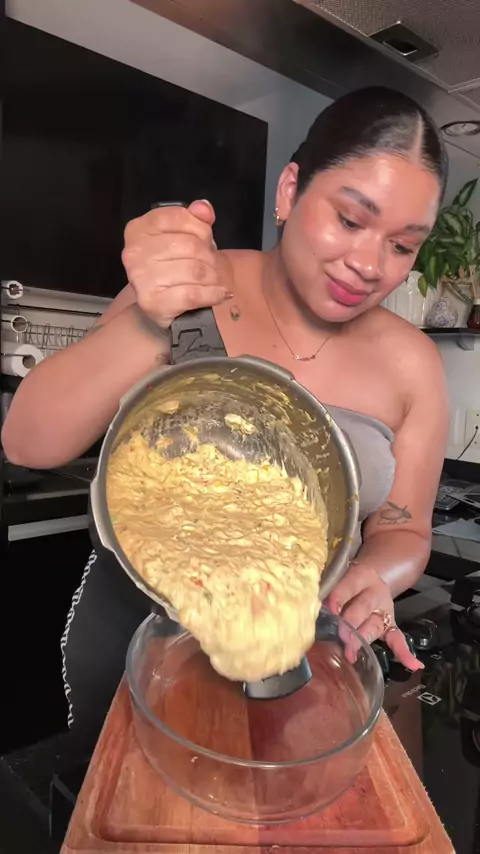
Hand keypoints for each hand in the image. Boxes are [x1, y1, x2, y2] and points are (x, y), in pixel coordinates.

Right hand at [122, 200, 228, 328]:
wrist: (158, 307)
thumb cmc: (171, 268)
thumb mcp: (181, 237)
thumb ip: (194, 219)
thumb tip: (204, 208)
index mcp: (138, 229)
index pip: (178, 217)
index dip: (201, 228)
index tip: (205, 240)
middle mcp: (135, 252)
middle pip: (190, 245)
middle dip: (208, 256)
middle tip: (210, 265)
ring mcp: (142, 278)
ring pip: (195, 270)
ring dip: (212, 276)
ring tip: (212, 280)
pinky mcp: (153, 302)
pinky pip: (194, 294)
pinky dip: (213, 294)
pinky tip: (218, 293)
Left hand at [324, 562, 423, 671]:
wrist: (370, 579)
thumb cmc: (346, 581)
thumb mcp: (339, 577)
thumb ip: (328, 590)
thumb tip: (313, 607)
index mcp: (361, 575)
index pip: (350, 585)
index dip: (340, 597)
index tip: (331, 609)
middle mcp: (375, 592)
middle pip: (364, 607)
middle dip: (351, 623)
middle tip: (342, 636)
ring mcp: (384, 609)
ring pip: (375, 624)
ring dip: (364, 638)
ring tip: (352, 653)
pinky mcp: (390, 624)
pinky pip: (397, 638)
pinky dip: (403, 652)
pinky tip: (413, 664)